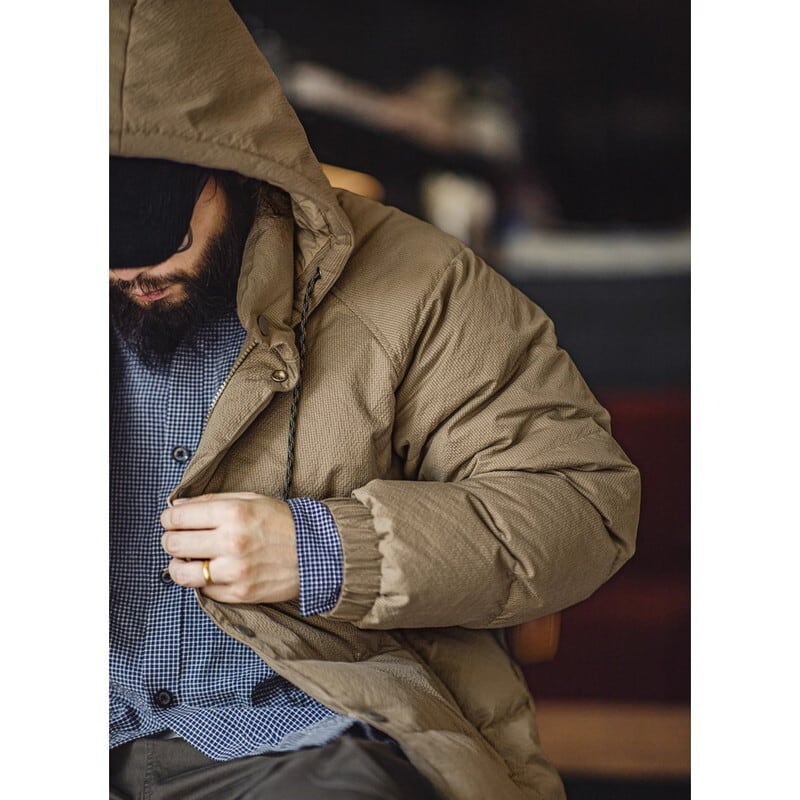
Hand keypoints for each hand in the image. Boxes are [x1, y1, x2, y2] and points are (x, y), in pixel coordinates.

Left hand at [160, 492, 298, 603]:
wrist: (317, 552)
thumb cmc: (283, 523)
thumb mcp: (251, 500)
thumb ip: (212, 501)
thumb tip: (177, 505)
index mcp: (233, 513)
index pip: (179, 516)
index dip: (168, 518)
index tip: (170, 520)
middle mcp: (232, 542)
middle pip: (174, 544)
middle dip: (170, 540)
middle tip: (176, 539)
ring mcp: (235, 571)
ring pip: (182, 573)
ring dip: (178, 566)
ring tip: (187, 560)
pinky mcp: (240, 594)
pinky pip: (203, 591)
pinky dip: (203, 582)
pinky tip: (213, 571)